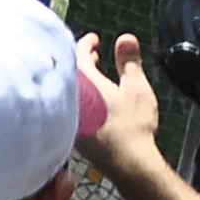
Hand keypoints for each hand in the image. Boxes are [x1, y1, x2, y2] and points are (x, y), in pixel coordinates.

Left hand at [74, 31, 163, 175]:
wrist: (126, 163)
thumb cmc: (132, 124)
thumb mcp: (136, 88)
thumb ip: (129, 61)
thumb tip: (126, 37)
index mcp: (80, 78)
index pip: (77, 51)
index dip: (87, 43)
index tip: (94, 39)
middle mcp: (65, 92)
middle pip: (68, 67)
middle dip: (81, 58)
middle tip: (95, 53)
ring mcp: (64, 111)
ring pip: (68, 84)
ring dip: (80, 75)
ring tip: (95, 71)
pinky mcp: (65, 127)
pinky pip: (66, 100)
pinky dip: (77, 92)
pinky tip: (91, 98)